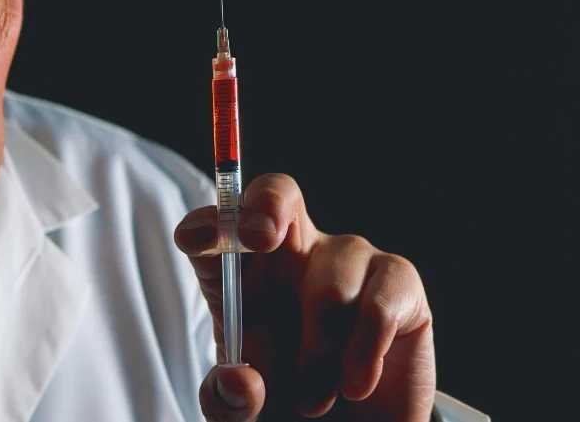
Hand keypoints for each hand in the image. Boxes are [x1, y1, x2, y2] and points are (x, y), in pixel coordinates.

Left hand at [174, 173, 435, 421]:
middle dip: (266, 205)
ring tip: (312, 399)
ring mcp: (347, 261)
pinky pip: (380, 300)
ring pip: (329, 281)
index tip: (195, 240)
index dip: (204, 226)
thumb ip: (228, 401)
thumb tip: (240, 380)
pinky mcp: (397, 282)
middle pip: (278, 192)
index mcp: (240, 275)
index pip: (214, 230)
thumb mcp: (244, 414)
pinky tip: (354, 384)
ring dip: (318, 351)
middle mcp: (291, 254)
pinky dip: (364, 351)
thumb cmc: (287, 406)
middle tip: (258, 240)